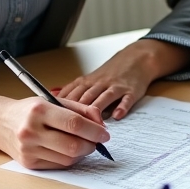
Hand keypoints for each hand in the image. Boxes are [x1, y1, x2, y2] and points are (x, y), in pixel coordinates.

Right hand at [0, 95, 110, 168]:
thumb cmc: (29, 110)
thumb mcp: (53, 101)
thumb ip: (80, 110)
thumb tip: (101, 124)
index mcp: (39, 111)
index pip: (74, 123)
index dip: (94, 130)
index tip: (105, 134)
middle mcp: (32, 131)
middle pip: (73, 146)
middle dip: (91, 145)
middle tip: (97, 141)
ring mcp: (28, 149)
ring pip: (68, 159)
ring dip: (82, 153)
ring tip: (83, 143)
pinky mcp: (28, 163)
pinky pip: (59, 165)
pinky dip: (70, 159)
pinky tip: (69, 150)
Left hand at [59, 40, 189, 119]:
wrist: (136, 59)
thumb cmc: (111, 73)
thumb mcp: (90, 80)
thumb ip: (74, 92)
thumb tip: (53, 104)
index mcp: (87, 82)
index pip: (71, 95)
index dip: (62, 108)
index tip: (53, 121)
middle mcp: (100, 83)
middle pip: (85, 98)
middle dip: (77, 114)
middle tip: (70, 130)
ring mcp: (116, 87)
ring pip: (104, 98)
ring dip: (97, 111)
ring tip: (91, 126)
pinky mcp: (131, 91)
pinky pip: (126, 99)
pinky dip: (122, 107)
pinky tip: (117, 116)